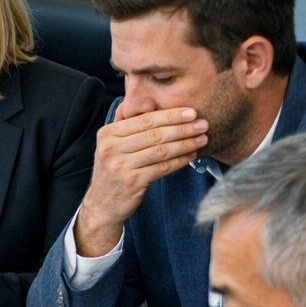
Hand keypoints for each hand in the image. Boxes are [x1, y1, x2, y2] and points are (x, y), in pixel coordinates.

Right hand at [74, 108, 208, 255]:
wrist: (102, 203)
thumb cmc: (112, 170)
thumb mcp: (110, 144)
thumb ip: (125, 123)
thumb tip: (148, 103)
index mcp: (107, 134)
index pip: (144, 120)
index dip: (170, 115)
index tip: (191, 112)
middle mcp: (111, 148)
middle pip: (154, 134)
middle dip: (183, 128)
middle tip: (203, 124)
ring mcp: (120, 166)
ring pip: (160, 151)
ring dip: (185, 144)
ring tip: (202, 139)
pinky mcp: (132, 182)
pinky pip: (162, 168)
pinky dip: (179, 161)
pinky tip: (191, 156)